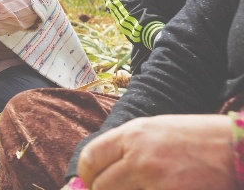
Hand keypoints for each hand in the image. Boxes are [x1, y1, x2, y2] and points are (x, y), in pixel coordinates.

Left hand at [77, 114, 234, 189]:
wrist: (236, 148)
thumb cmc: (196, 139)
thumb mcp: (155, 130)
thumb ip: (125, 148)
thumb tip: (97, 171)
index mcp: (132, 134)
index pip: (90, 157)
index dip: (86, 175)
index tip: (90, 183)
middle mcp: (139, 156)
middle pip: (101, 185)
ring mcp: (155, 179)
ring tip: (143, 188)